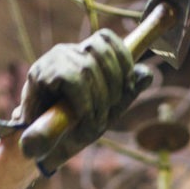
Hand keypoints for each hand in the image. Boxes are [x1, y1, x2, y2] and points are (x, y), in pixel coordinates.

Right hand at [0, 30, 152, 174]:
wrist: (42, 150)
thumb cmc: (73, 129)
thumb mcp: (107, 110)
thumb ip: (126, 93)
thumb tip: (148, 72)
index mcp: (82, 55)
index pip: (106, 38)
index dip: (123, 56)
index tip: (128, 84)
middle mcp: (67, 52)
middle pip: (100, 50)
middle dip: (114, 83)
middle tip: (108, 112)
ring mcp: (52, 61)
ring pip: (88, 67)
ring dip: (99, 98)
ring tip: (95, 120)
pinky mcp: (40, 73)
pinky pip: (73, 80)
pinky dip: (85, 102)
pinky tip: (84, 117)